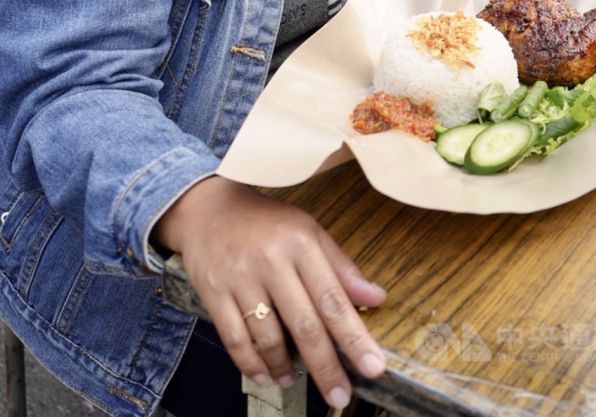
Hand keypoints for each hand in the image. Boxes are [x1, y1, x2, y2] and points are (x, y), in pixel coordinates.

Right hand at [152, 176, 386, 407]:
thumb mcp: (309, 232)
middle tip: (340, 394)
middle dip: (326, 366)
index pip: (333, 299)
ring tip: (295, 379)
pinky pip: (235, 339)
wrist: (210, 210)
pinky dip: (251, 364)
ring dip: (285, 366)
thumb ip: (341, 268)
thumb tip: (377, 298)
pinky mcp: (213, 292)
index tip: (374, 366)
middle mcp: (271, 260)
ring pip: (268, 336)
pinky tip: (265, 373)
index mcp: (301, 243)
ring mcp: (240, 277)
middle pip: (304, 324)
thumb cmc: (267, 223)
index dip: (354, 337)